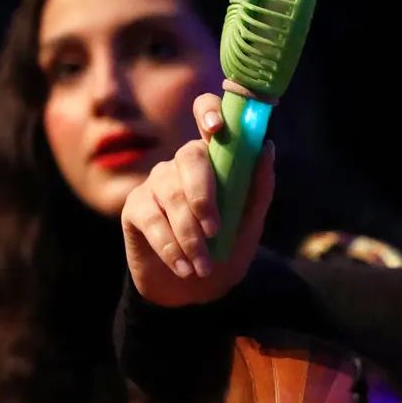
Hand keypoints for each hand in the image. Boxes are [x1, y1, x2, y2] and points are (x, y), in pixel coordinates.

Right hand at [122, 93, 273, 306]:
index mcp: (215, 158)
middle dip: (204, 195)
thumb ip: (258, 188)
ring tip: (204, 266)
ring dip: (190, 235)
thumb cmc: (225, 249)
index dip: (209, 112)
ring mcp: (157, 182)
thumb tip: (266, 146)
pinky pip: (152, 220)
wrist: (194, 290)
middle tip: (215, 231)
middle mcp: (183, 163)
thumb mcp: (249, 223)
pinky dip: (171, 247)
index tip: (216, 129)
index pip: (206, 114)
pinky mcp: (135, 207)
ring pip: (172, 195)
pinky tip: (184, 267)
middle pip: (189, 156)